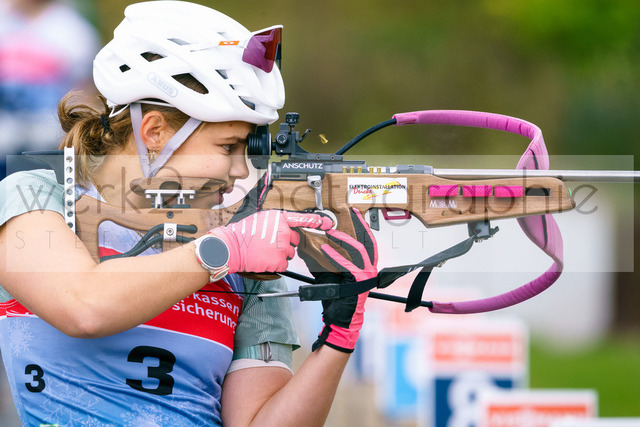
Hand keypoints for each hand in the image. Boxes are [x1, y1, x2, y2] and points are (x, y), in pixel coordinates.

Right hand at [210, 210, 332, 272]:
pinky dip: (276, 264)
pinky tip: (264, 258)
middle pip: (295, 240)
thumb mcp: (261, 219)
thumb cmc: (243, 234)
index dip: (317, 222)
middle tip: (270, 244)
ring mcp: (282, 246)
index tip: (327, 224)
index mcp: (279, 218)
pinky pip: (284, 264)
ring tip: (264, 251)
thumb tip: (286, 226)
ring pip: (290, 253)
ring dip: (280, 254)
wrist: (232, 247)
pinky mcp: (279, 260)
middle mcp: (284, 231)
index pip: (302, 219)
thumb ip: (277, 222)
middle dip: (286, 243)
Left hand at [299, 208, 377, 352]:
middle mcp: (370, 269)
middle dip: (360, 225)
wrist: (339, 318)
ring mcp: (366, 275)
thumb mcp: (329, 273)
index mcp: (366, 266)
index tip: (355, 214)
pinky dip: (336, 256)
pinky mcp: (359, 282)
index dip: (362, 227)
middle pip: (368, 242)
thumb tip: (312, 245)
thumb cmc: (337, 298)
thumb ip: (326, 259)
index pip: (367, 242)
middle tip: (351, 213)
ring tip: (332, 232)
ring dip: (344, 240)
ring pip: (359, 251)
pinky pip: (347, 265)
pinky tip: (325, 249)